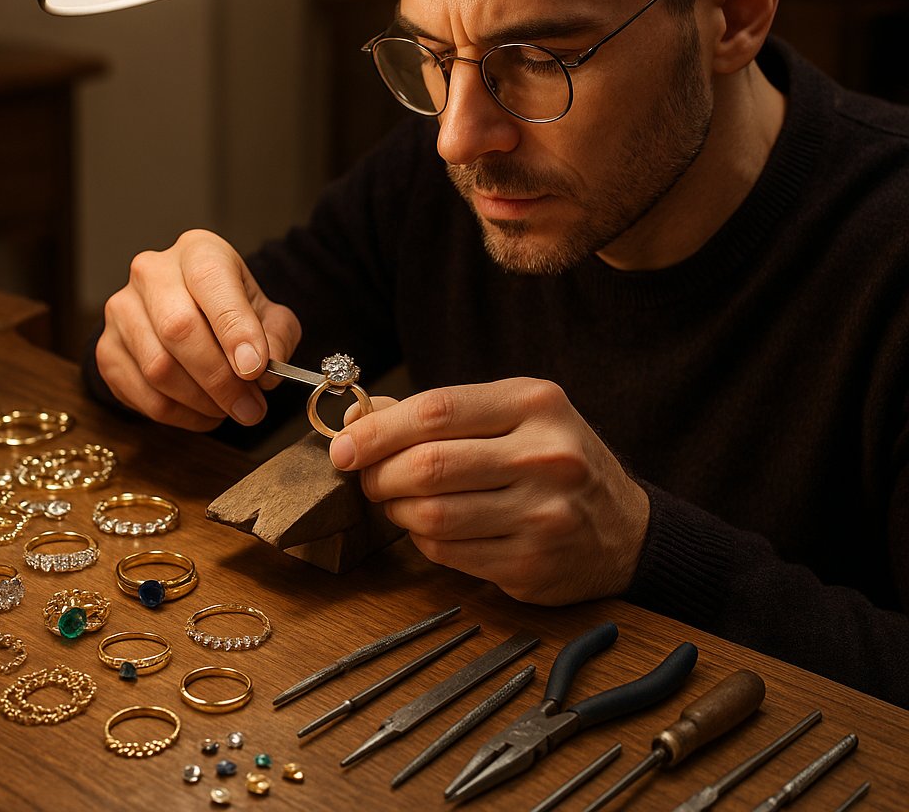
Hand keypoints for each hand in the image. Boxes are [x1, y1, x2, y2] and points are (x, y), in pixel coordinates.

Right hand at [96, 229, 300, 430]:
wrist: (191, 313)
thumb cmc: (232, 311)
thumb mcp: (269, 314)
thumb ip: (277, 337)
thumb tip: (266, 371)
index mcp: (198, 252)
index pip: (210, 282)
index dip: (234, 329)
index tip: (256, 369)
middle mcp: (152, 272)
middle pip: (178, 328)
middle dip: (220, 378)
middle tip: (251, 408)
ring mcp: (122, 310)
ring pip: (157, 367)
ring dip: (201, 401)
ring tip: (232, 410)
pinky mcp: (107, 348)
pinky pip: (141, 393)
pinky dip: (179, 414)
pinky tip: (204, 413)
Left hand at [329, 378, 649, 604]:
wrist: (626, 530)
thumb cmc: (556, 461)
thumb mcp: (514, 416)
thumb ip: (440, 413)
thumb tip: (359, 420)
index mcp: (536, 405)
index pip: (436, 410)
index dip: (377, 430)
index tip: (344, 445)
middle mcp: (545, 457)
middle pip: (427, 465)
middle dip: (378, 474)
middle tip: (367, 477)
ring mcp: (542, 515)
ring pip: (431, 515)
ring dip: (397, 510)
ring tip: (398, 501)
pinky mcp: (531, 565)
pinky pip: (447, 552)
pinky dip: (424, 540)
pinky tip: (432, 527)